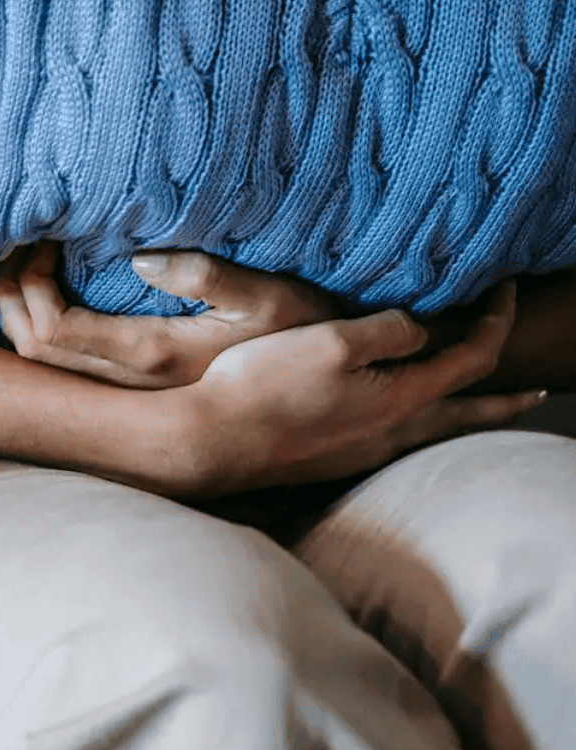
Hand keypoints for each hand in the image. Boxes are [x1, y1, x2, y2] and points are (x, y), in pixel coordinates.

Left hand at [0, 242, 340, 387]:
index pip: (54, 331)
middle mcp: (131, 382)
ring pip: (42, 360)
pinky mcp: (136, 384)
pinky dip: (41, 322)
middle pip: (32, 349)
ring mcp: (130, 388)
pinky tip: (49, 289)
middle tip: (19, 242)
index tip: (42, 239)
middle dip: (11, 294)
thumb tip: (140, 260)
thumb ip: (209, 277)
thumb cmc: (306, 333)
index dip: (29, 287)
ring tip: (26, 260)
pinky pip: (65, 361)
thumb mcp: (272, 297)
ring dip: (20, 310)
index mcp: (153, 355)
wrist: (326, 388)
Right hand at [183, 282, 548, 493]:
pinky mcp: (330, 459)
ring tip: (477, 410)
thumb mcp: (332, 340)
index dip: (496, 321)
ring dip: (463, 416)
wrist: (210, 441)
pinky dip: (419, 426)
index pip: (472, 358)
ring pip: (431, 432)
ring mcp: (359, 452)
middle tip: (538, 394)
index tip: (505, 290)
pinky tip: (399, 423)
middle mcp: (390, 433)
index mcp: (400, 399)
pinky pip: (395, 440)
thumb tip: (417, 330)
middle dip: (504, 400)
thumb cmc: (265, 387)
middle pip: (466, 415)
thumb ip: (388, 330)